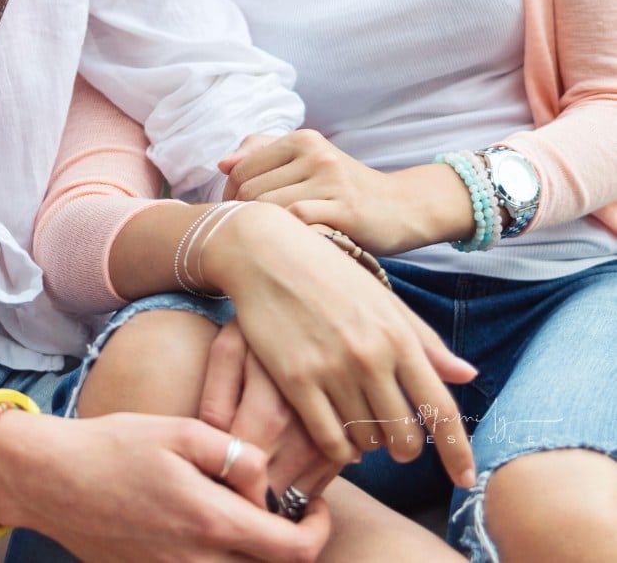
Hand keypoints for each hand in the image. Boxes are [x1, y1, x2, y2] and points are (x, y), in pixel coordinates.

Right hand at [0, 410, 330, 561]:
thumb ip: (234, 454)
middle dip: (291, 546)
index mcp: (211, 523)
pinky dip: (222, 558)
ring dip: (256, 554)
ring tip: (250, 517)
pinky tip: (213, 528)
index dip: (318, 529)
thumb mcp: (180, 430)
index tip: (316, 504)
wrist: (53, 481)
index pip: (294, 550)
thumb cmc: (116, 447)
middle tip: (288, 510)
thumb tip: (266, 476)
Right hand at [198, 202, 476, 489]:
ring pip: (367, 441)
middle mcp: (370, 356)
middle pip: (405, 437)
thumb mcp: (383, 300)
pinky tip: (337, 434)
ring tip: (359, 421)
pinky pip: (329, 440)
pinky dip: (339, 448)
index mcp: (398, 335)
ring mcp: (331, 370)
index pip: (441, 407)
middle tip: (395, 440)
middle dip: (405, 447)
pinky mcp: (295, 380)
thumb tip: (469, 375)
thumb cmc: (329, 273)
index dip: (458, 451)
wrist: (267, 254)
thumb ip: (425, 342)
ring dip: (369, 442)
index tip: (465, 480)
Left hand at [221, 130, 419, 254]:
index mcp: (303, 139)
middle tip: (255, 236)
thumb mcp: (308, 160)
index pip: (242, 169)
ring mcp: (331, 181)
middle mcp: (316, 154)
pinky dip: (288, 236)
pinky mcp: (345, 210)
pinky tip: (293, 246)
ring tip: (273, 243)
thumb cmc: (344, 188)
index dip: (231, 197)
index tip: (240, 218)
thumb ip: (263, 153)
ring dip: (265, 230)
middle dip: (244, 216)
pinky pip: (297, 222)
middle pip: (251, 191)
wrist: (402, 206)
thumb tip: (223, 164)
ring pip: (269, 207)